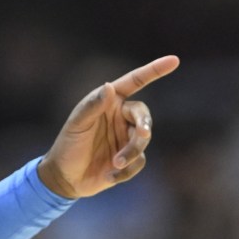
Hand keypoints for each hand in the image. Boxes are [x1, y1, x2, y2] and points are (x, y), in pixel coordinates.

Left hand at [37, 55, 179, 197]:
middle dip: (144, 125)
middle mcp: (121, 117)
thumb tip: (109, 87)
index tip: (174, 60)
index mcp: (110, 102)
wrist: (65, 177)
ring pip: (143, 140)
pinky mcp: (130, 159)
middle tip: (142, 134)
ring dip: (131, 152)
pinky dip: (127, 170)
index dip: (154, 71)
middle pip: (143, 115)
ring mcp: (126, 138)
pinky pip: (139, 162)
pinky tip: (109, 176)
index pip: (135, 82)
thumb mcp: (77, 124)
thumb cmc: (68, 145)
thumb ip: (93, 106)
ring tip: (115, 163)